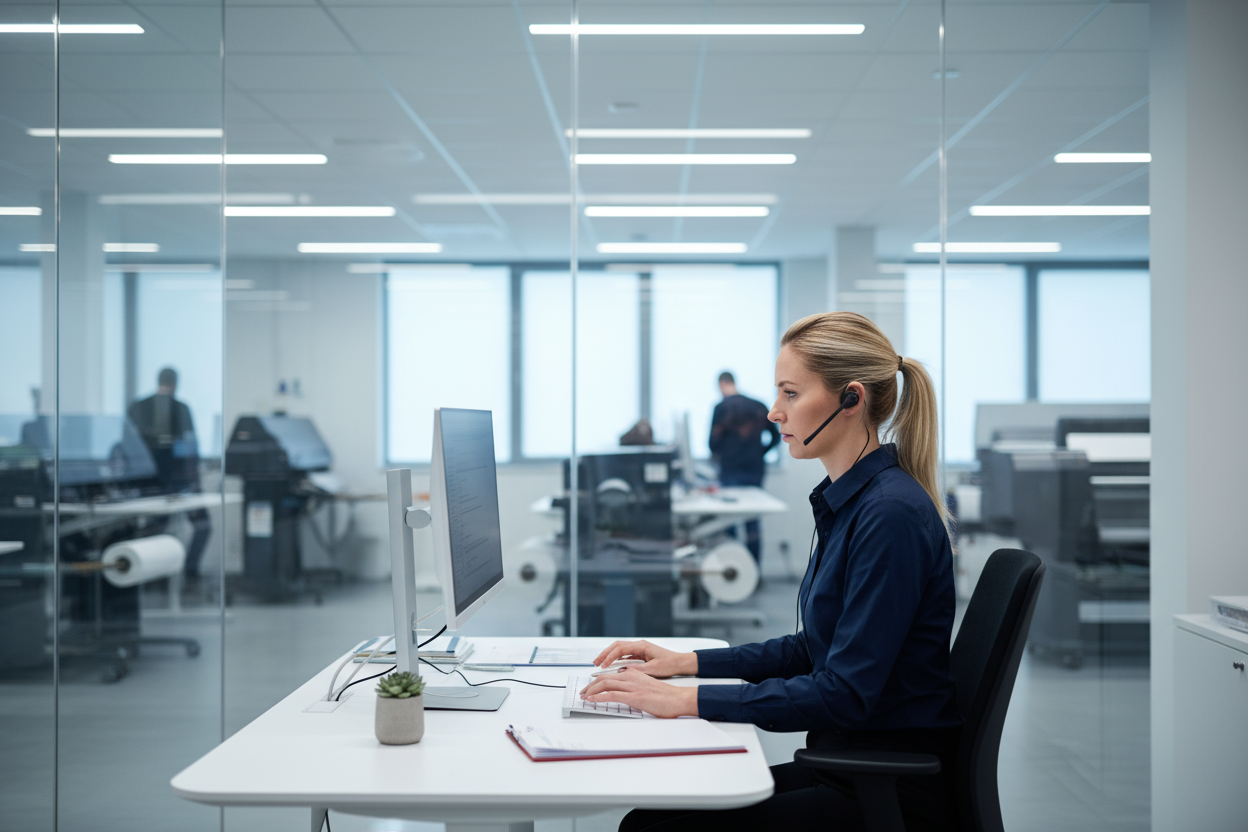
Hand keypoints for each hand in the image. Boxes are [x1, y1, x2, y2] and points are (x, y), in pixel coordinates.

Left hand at [579, 668, 698, 718]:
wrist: (678, 699)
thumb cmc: (666, 697)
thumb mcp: (647, 688)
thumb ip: (635, 687)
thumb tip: (624, 694)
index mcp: (634, 673)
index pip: (610, 675)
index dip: (597, 681)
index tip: (590, 688)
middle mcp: (631, 677)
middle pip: (604, 678)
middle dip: (590, 686)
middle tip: (583, 693)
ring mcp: (632, 686)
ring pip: (605, 684)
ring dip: (591, 691)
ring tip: (583, 696)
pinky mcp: (634, 697)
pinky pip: (611, 694)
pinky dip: (598, 697)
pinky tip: (591, 700)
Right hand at [593, 640, 696, 677]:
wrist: (681, 663)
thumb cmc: (670, 664)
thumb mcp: (654, 669)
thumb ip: (638, 670)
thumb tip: (622, 671)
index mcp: (642, 646)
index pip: (620, 648)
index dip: (609, 657)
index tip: (602, 666)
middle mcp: (639, 645)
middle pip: (616, 646)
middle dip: (604, 654)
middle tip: (595, 663)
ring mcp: (639, 648)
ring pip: (619, 649)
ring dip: (609, 656)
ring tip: (600, 664)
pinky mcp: (640, 654)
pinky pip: (624, 654)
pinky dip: (616, 659)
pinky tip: (611, 666)